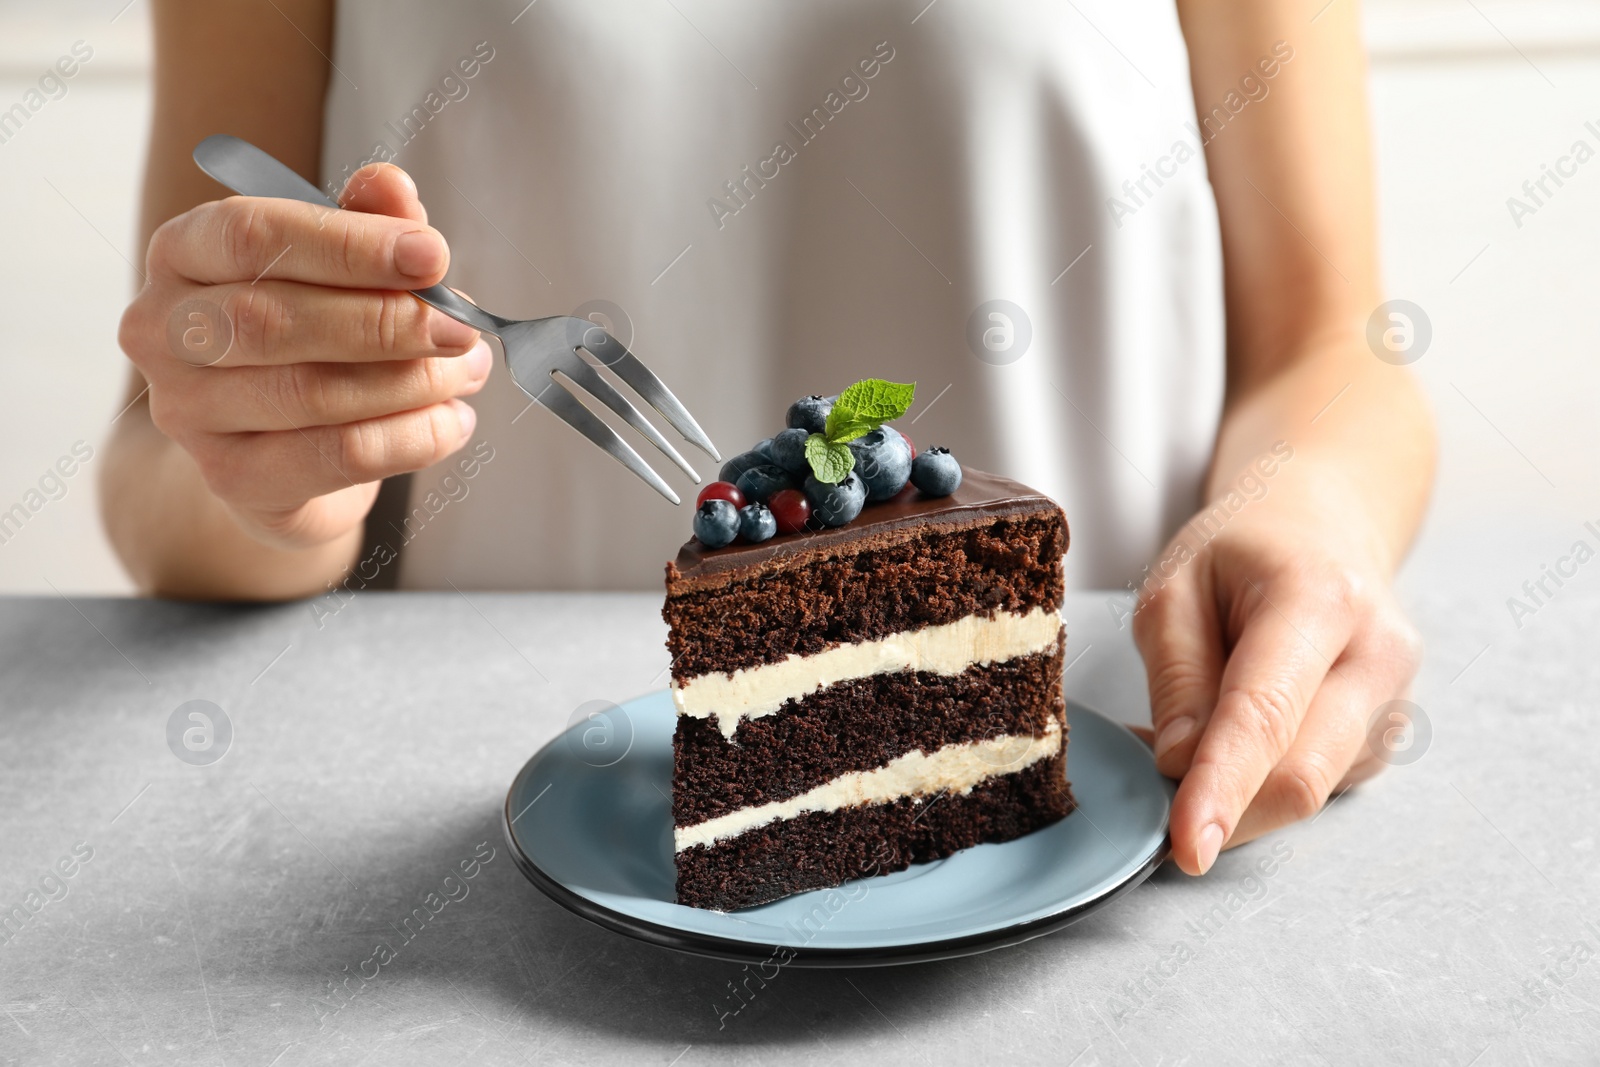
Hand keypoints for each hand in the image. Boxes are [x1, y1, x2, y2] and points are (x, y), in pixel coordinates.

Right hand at [117, 164, 487, 550]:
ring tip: (468, 371)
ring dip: (412, 382)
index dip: (348, 245)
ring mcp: (187, 412)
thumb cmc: (310, 335)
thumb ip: (366, 220)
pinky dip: (413, 439)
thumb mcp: (340, 264)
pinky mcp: (232, 478)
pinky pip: (337, 457)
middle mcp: (165, 330)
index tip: (432, 256)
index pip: (253, 234)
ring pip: (311, 393)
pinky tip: (453, 422)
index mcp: (183, 252)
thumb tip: (393, 187)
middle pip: (274, 319)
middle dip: (386, 321)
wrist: (278, 450)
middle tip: (463, 328)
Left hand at [1131, 468, 1421, 873]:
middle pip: (1302, 774)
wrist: (1322, 528)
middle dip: (1225, 810)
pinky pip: (1315, 784)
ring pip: (1309, 790)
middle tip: (1155, 802)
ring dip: (1238, 794)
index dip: (1223, 788)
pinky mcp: (1385, 737)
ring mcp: (1394, 702)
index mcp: (1320, 599)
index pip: (1266, 715)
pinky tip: (1232, 741)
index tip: (1188, 845)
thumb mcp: (1175, 586)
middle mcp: (1376, 655)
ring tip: (1191, 736)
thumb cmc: (1241, 551)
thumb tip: (1179, 765)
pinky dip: (1259, 784)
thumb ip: (1176, 676)